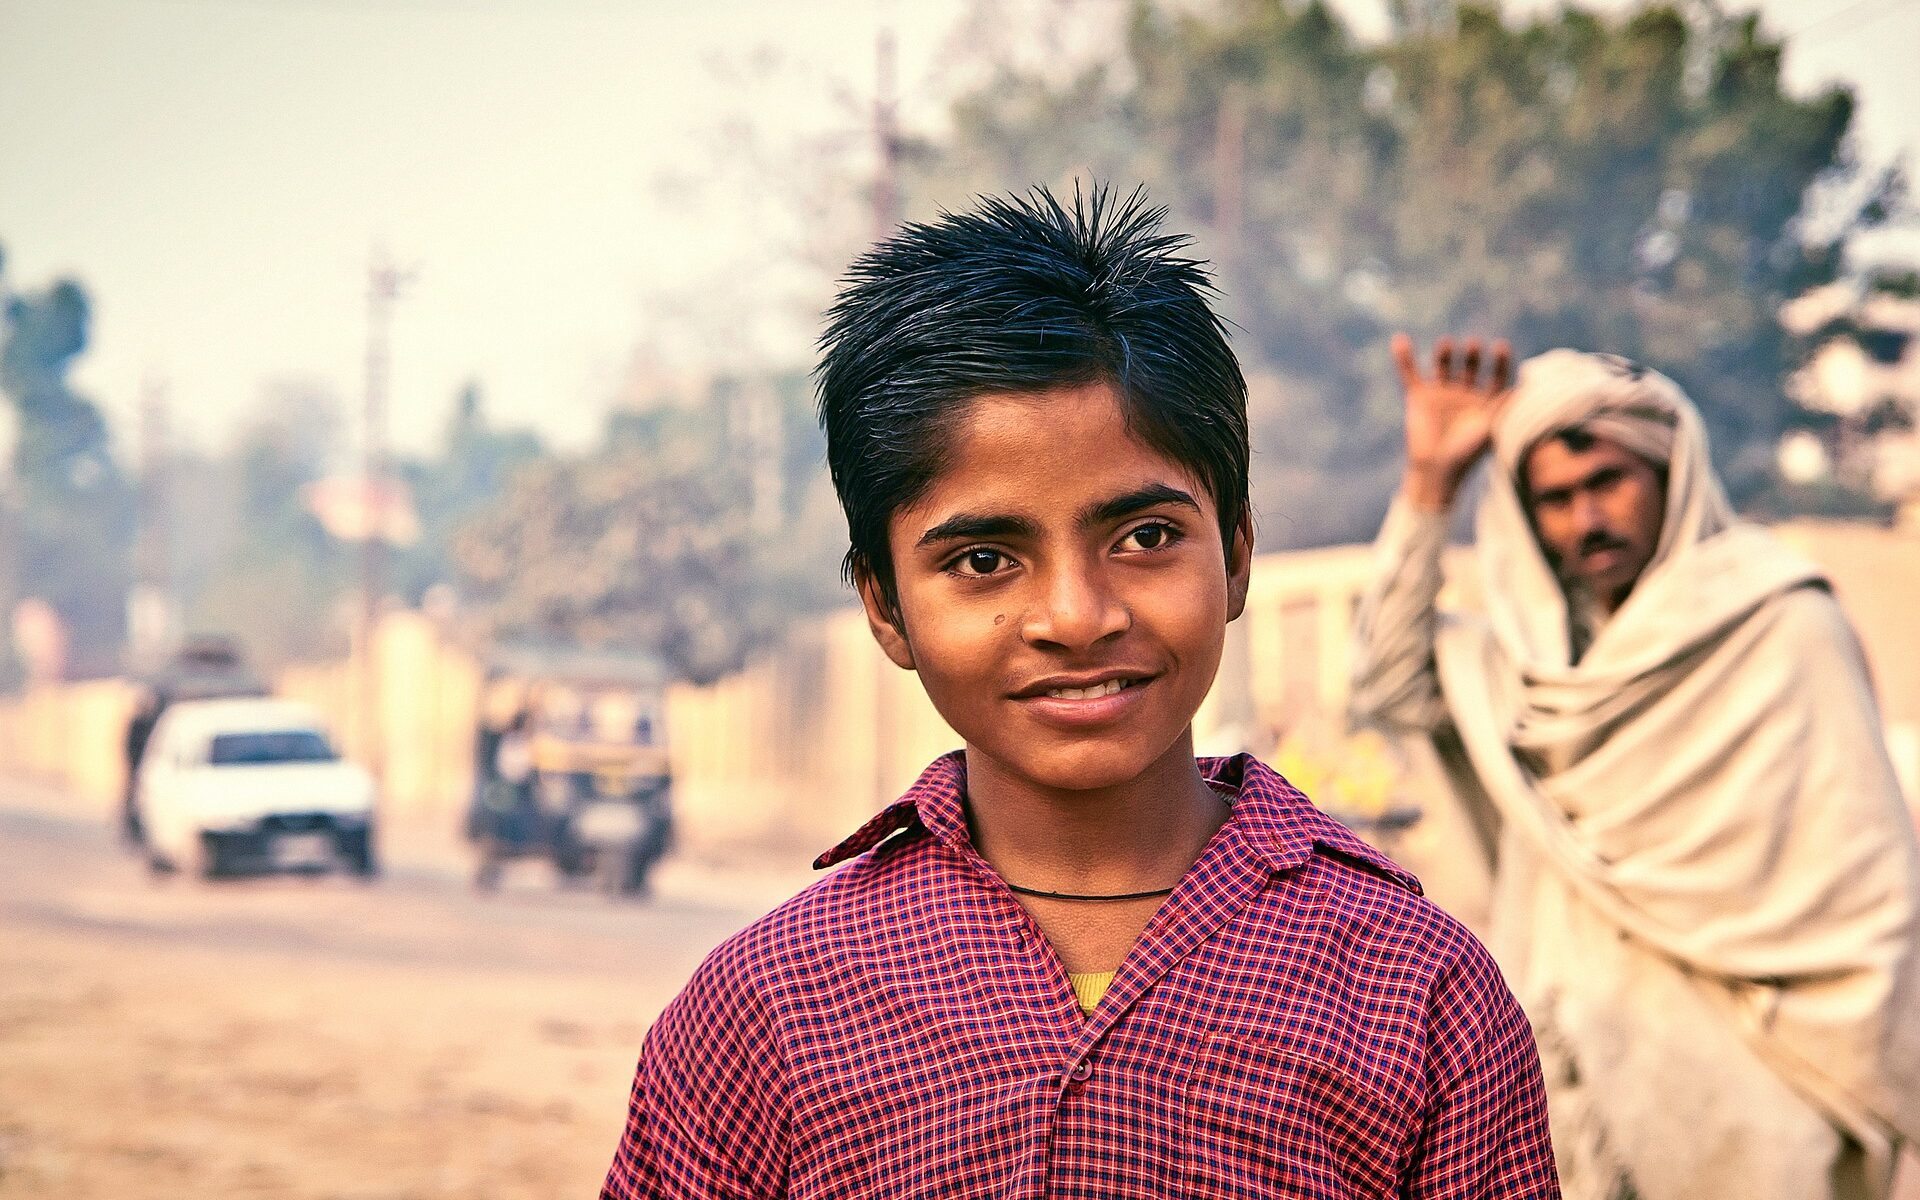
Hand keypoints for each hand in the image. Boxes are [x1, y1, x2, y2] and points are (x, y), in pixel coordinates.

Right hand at [1392, 333, 1512, 512]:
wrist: (1436, 470)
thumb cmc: (1467, 453)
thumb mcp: (1490, 429)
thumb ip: (1504, 406)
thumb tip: (1525, 386)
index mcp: (1486, 401)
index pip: (1497, 375)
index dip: (1500, 362)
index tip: (1500, 347)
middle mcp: (1465, 393)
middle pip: (1471, 366)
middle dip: (1473, 356)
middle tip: (1474, 346)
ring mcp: (1441, 394)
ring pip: (1444, 365)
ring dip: (1445, 353)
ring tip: (1447, 344)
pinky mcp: (1419, 397)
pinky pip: (1410, 373)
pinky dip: (1404, 358)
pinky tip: (1400, 340)